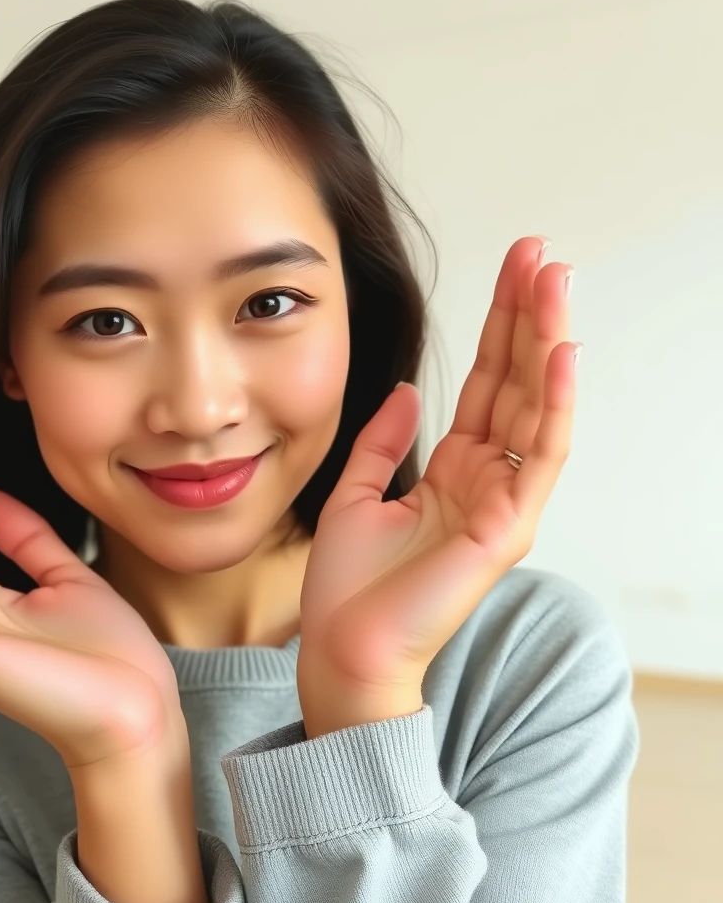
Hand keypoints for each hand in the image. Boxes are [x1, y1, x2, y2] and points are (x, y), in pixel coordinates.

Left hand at [298, 237, 576, 733]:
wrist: (343, 649)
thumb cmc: (349, 586)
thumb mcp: (357, 493)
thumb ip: (383, 442)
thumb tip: (407, 390)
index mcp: (453, 471)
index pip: (484, 384)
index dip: (497, 326)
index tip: (512, 268)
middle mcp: (486, 480)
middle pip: (514, 383)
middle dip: (527, 317)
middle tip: (540, 253)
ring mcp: (503, 503)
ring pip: (534, 406)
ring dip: (546, 342)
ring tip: (555, 280)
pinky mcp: (505, 528)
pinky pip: (536, 456)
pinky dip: (551, 404)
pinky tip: (559, 352)